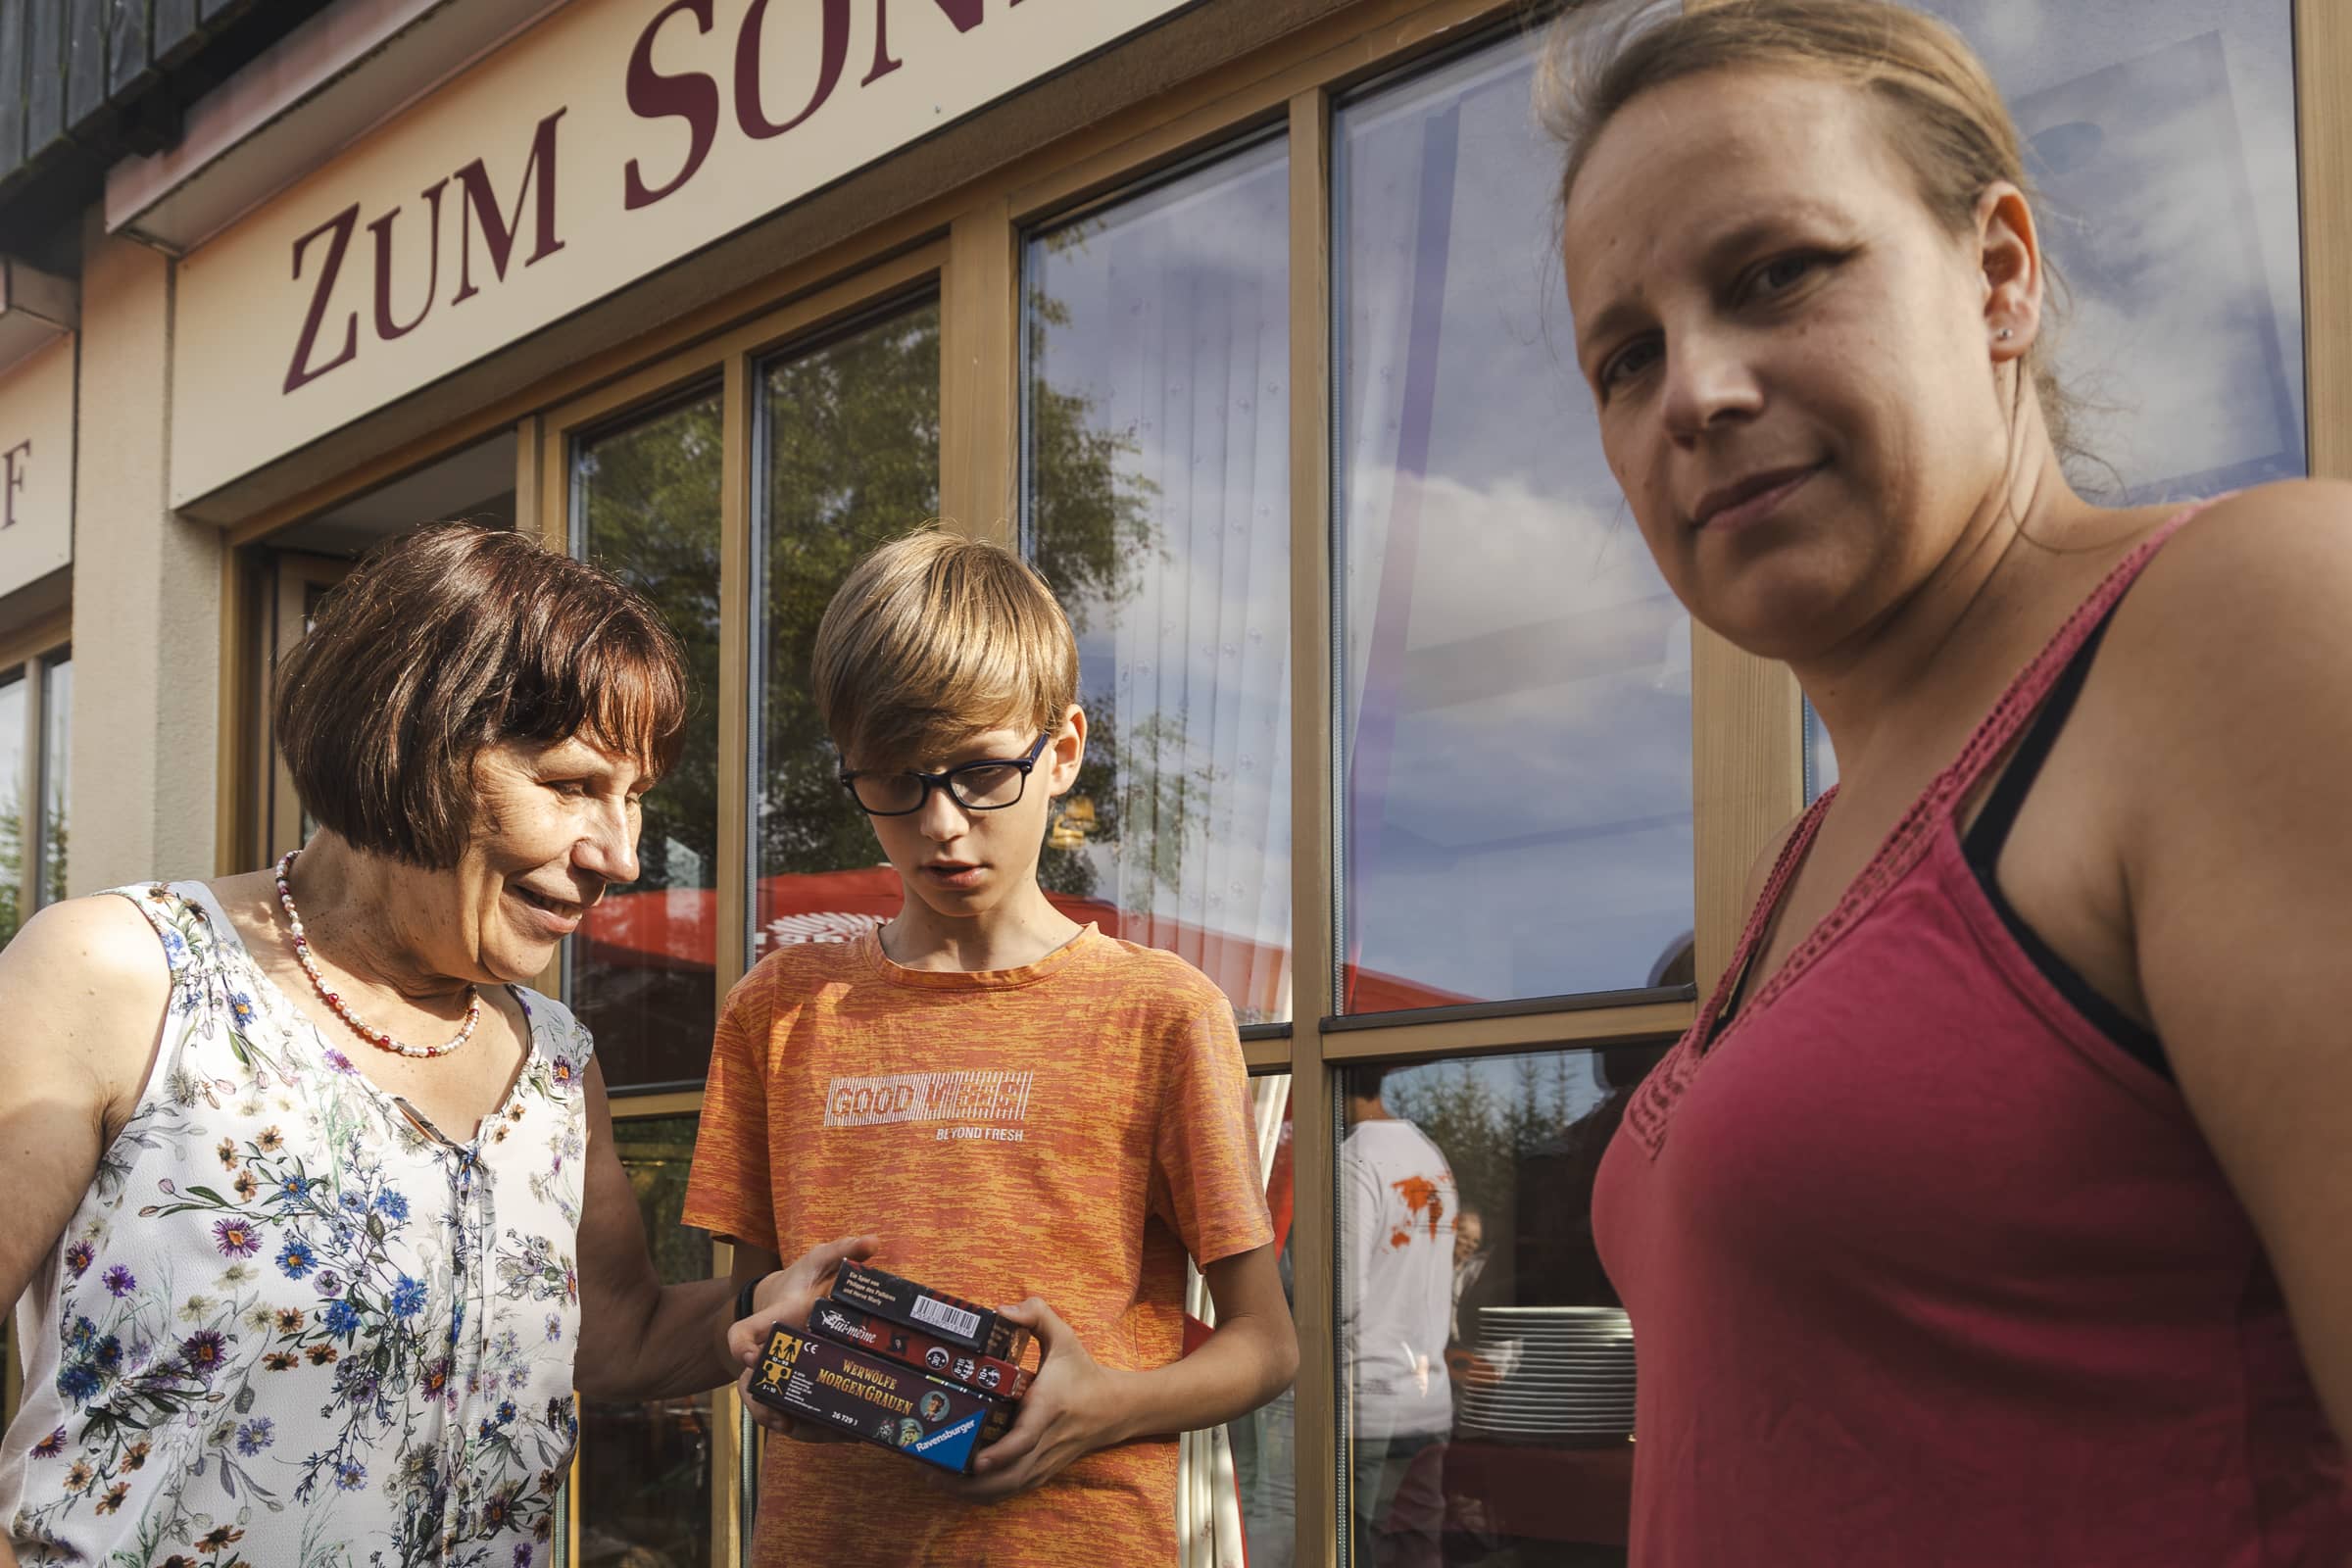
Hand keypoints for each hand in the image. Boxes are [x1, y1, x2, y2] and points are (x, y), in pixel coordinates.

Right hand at [728, 1233, 879, 1441]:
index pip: (740, 1334)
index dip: (741, 1346)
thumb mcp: (820, 1260)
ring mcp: (778, 1373)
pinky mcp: (794, 1387)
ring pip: (771, 1409)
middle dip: (765, 1407)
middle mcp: (766, 1353)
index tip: (752, 1357)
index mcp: (771, 1321)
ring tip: (831, 1436)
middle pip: (750, 1388)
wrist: (793, 1299)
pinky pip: (797, 1415)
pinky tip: (847, 1435)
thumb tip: (873, 1240)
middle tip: (788, 1421)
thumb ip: (843, 1248)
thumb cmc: (803, 1282)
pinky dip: (816, 1429)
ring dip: (798, 1427)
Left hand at [934, 1297, 1125, 1502]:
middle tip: (930, 1468)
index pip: (1025, 1439)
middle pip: (1007, 1478)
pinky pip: (1010, 1491)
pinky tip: (958, 1483)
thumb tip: (1000, 1310)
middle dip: (967, 1483)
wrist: (1114, 1409)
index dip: (1001, 1454)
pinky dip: (983, 1494)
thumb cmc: (1083, 1373)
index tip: (977, 1461)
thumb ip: (1037, 1315)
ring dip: (970, 1492)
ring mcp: (1043, 1463)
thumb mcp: (1065, 1338)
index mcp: (1047, 1409)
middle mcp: (1044, 1442)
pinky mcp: (1041, 1473)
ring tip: (935, 1476)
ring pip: (1005, 1490)